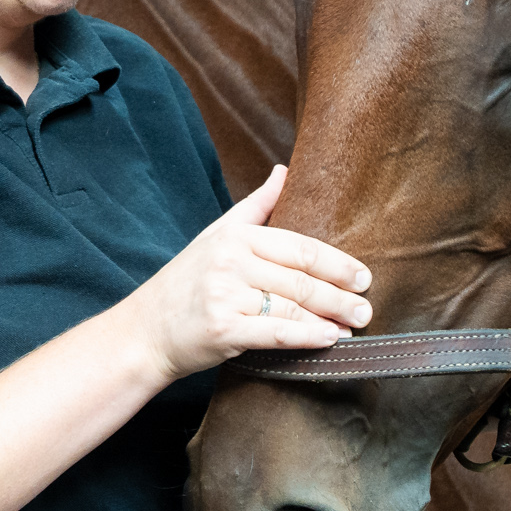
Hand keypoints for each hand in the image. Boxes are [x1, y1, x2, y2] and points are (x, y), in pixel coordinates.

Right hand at [130, 165, 372, 380]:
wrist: (143, 331)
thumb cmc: (184, 284)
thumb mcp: (216, 235)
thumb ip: (255, 206)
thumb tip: (285, 170)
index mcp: (235, 236)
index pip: (299, 247)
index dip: (336, 262)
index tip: (363, 275)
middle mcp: (230, 261)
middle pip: (301, 278)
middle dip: (340, 294)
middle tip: (367, 305)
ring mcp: (226, 295)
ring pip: (293, 307)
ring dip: (330, 318)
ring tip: (354, 324)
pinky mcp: (224, 329)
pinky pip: (278, 333)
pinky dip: (309, 337)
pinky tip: (330, 339)